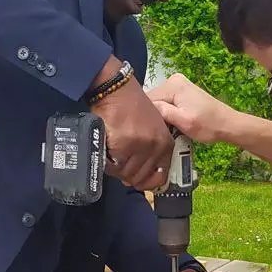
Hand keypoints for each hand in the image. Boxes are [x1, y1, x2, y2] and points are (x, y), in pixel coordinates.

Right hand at [92, 70, 172, 191]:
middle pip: (140, 177)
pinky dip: (107, 163)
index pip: (160, 176)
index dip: (146, 182)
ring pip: (126, 173)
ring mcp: (141, 146)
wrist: (118, 89)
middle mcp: (156, 146)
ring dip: (116, 170)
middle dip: (127, 176)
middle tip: (118, 166)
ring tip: (111, 157)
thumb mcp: (153, 126)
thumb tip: (139, 176)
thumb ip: (152, 150)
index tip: (136, 181)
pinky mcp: (124, 144)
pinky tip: (106, 153)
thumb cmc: (132, 106)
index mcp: (165, 143)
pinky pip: (114, 165)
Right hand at [147, 74, 238, 144]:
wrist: (228, 124)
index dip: (147, 116)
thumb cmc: (208, 125)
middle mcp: (173, 79)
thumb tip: (143, 106)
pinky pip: (166, 102)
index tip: (152, 129)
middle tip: (162, 130)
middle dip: (154, 115)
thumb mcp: (183, 121)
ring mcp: (178, 84)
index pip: (147, 99)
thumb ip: (163, 112)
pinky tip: (172, 122)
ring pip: (158, 102)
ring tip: (168, 127)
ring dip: (160, 115)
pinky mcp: (182, 91)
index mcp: (173, 84)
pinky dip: (167, 113)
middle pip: (152, 99)